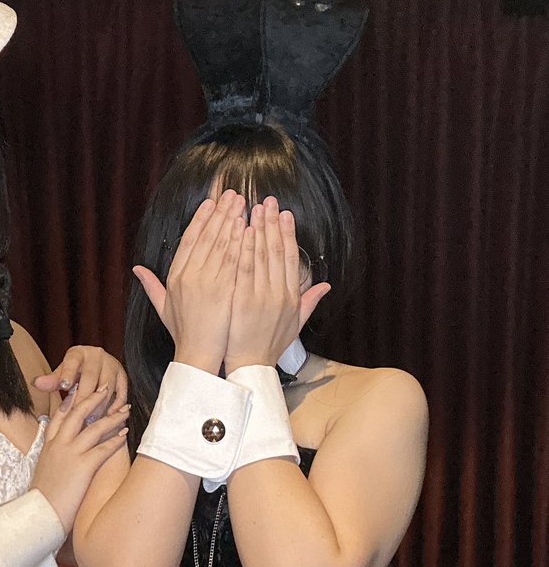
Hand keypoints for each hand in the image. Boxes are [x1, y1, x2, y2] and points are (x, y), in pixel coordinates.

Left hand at [32, 346, 127, 421]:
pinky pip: (122, 392)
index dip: (67, 374)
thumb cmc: (76, 372)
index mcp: (78, 354)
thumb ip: (52, 380)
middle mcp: (97, 355)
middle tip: (77, 414)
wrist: (96, 365)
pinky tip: (109, 416)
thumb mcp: (62, 374)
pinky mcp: (123, 376)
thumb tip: (36, 383)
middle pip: (91, 377)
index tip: (64, 386)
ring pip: (108, 387)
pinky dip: (116, 405)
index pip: (72, 362)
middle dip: (84, 398)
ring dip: (100, 405)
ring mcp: (112, 365)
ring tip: (91, 420)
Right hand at [32, 385, 129, 532]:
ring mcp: (70, 454)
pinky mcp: (82, 467)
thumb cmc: (42, 500)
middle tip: (107, 388)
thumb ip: (53, 461)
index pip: (59, 417)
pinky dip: (115, 441)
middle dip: (94, 399)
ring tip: (124, 410)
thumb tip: (60, 460)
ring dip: (112, 418)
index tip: (80, 389)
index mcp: (48, 447)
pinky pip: (102, 449)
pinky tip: (125, 435)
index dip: (70, 401)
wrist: (39, 514)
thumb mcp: (43, 473)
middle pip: (77, 413)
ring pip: (94, 428)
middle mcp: (59, 445)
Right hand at [132, 189, 245, 374]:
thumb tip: (137, 269)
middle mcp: (189, 275)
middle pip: (206, 237)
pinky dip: (240, 242)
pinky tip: (248, 228)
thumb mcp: (163, 307)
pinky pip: (233, 261)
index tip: (211, 203)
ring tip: (243, 204)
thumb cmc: (184, 333)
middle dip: (220, 213)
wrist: (197, 355)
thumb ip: (151, 285)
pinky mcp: (222, 290)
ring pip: (221, 244)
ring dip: (232, 221)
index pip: (189, 240)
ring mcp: (206, 282)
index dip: (200, 219)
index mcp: (175, 276)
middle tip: (233, 195)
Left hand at [224, 196, 330, 373]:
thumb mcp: (295, 324)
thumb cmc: (269, 346)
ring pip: (260, 256)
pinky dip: (243, 249)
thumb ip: (309, 302)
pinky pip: (243, 269)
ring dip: (257, 229)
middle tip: (268, 200)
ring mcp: (260, 296)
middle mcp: (279, 293)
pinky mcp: (242, 300)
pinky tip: (240, 231)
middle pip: (277, 251)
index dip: (288, 234)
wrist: (250, 366)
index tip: (284, 214)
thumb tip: (326, 286)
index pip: (291, 258)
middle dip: (272, 223)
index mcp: (291, 296)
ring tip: (253, 208)